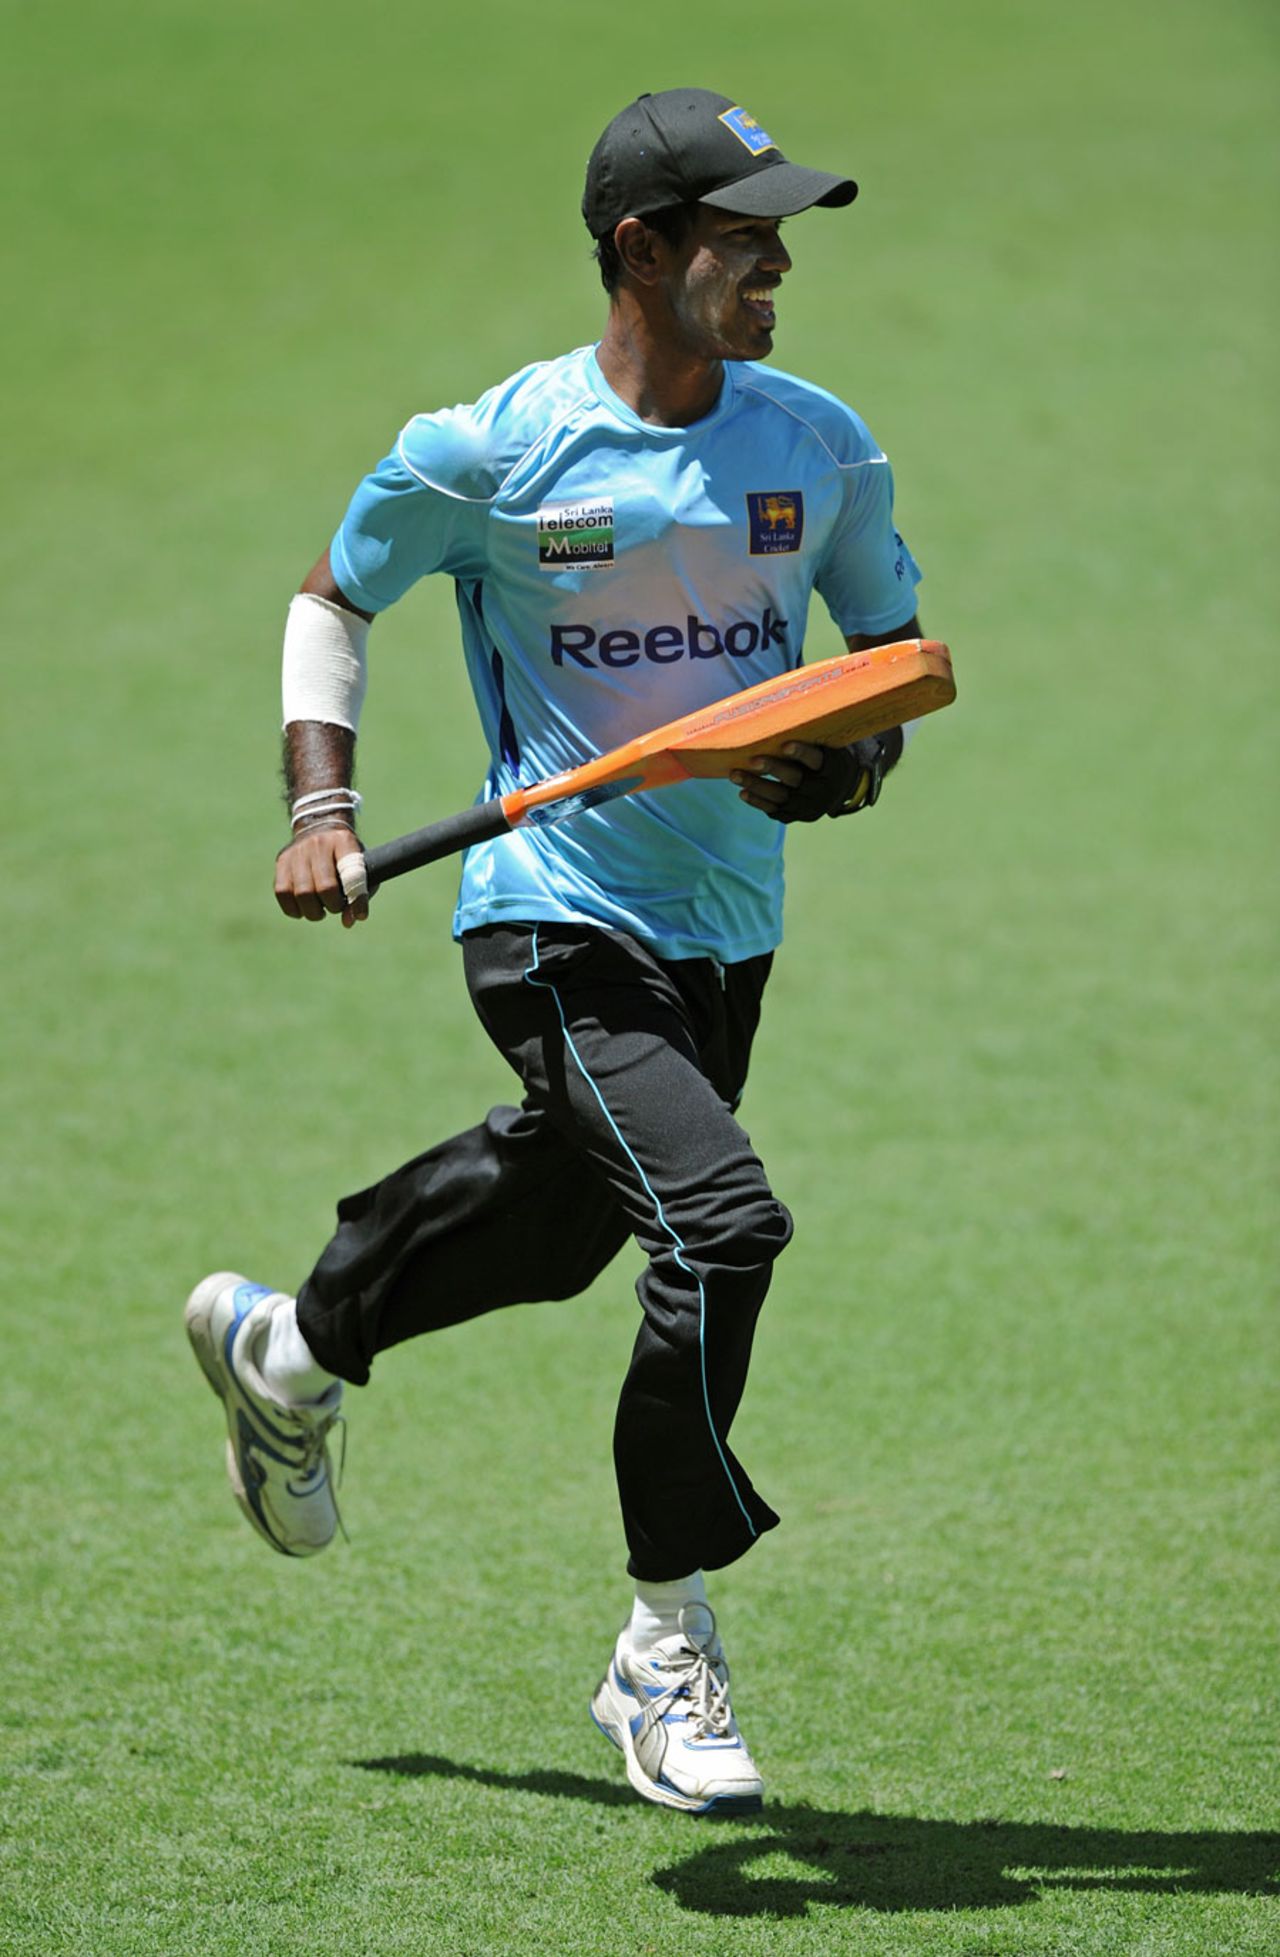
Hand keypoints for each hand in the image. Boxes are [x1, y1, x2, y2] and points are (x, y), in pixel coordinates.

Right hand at [274, 825, 368, 927]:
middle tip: (335, 907)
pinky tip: (302, 909)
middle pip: (325, 887)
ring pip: (302, 893)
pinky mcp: (282, 860)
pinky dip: (293, 908)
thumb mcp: (360, 867)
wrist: (318, 828)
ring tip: (319, 909)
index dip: (357, 898)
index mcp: (344, 841)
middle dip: (332, 906)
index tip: (361, 914)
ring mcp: (298, 851)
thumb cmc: (344, 857)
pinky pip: (283, 892)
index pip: (352, 874)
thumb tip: (348, 921)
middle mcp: (319, 843)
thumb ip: (359, 894)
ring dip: (313, 911)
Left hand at [731, 739, 883, 822]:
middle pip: (794, 778)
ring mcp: (811, 805)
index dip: (801, 752)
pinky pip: (777, 810)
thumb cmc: (827, 754)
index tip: (785, 745)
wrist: (843, 787)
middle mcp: (824, 789)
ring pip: (781, 796)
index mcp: (834, 766)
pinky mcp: (800, 815)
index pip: (816, 759)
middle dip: (772, 769)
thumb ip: (808, 730)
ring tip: (734, 775)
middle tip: (751, 759)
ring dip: (756, 785)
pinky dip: (759, 802)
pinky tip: (743, 793)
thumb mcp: (828, 742)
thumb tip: (779, 696)